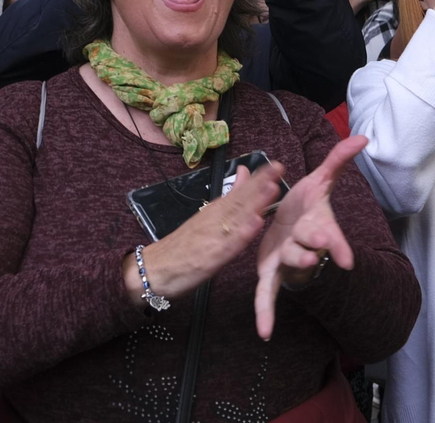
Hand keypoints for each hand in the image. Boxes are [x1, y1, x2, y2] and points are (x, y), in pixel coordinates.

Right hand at [137, 162, 283, 303]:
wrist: (155, 269)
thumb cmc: (185, 244)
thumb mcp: (209, 215)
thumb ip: (231, 195)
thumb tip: (245, 171)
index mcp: (217, 209)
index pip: (240, 190)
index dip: (259, 178)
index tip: (278, 165)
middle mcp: (216, 218)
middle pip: (240, 198)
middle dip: (260, 183)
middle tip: (279, 168)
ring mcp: (214, 236)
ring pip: (236, 216)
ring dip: (254, 203)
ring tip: (271, 188)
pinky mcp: (211, 256)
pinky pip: (229, 244)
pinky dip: (242, 233)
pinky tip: (255, 224)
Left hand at [255, 136, 367, 338]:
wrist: (289, 228)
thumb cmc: (307, 208)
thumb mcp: (320, 182)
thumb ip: (339, 161)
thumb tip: (362, 138)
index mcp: (316, 225)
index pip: (329, 234)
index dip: (336, 245)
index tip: (346, 260)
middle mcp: (304, 245)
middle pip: (308, 248)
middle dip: (311, 248)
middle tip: (316, 248)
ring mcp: (287, 261)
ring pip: (289, 265)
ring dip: (292, 267)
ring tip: (296, 266)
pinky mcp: (271, 273)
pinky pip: (267, 295)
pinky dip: (265, 314)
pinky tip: (264, 334)